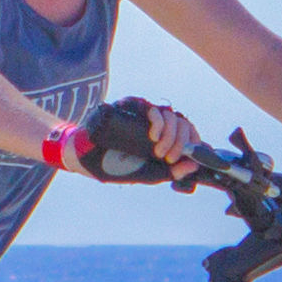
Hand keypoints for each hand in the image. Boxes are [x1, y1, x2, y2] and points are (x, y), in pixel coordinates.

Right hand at [52, 97, 199, 181]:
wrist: (86, 160)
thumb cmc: (116, 167)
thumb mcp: (149, 173)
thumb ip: (172, 171)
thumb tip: (195, 165)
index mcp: (164, 138)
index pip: (188, 131)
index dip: (194, 140)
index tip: (190, 154)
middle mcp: (156, 124)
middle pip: (181, 123)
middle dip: (180, 142)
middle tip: (169, 158)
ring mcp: (143, 115)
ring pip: (170, 115)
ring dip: (171, 134)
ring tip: (158, 151)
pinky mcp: (130, 107)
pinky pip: (150, 108)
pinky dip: (157, 121)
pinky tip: (154, 136)